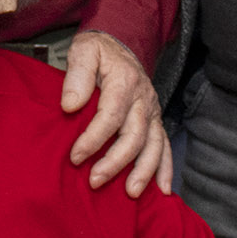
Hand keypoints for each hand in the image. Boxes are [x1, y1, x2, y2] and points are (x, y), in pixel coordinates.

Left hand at [61, 32, 170, 196]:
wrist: (120, 44)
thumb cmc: (98, 51)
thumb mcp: (84, 51)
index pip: (111, 115)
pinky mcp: (155, 121)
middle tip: (94, 180)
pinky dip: (165, 169)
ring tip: (130, 193)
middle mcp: (143, 98)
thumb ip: (77, 76)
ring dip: (143, 171)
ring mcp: (152, 111)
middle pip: (134, 135)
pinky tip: (162, 190)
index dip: (93, 139)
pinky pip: (165, 146)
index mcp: (125, 81)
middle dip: (115, 161)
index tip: (75, 156)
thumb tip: (70, 104)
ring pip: (153, 145)